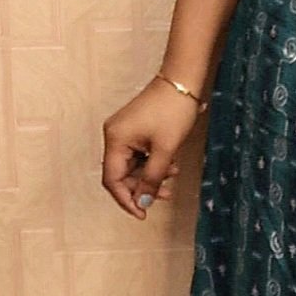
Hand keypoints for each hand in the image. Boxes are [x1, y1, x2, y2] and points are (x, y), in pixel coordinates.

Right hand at [101, 78, 198, 218]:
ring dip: (151, 175)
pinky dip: (153, 163)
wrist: (183, 81)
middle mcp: (114, 135)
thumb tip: (143, 203)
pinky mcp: (134, 128)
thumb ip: (153, 179)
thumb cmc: (173, 110)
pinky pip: (139, 154)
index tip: (142, 214)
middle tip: (164, 195)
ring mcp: (123, 131)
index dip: (126, 200)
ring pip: (133, 165)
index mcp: (115, 140)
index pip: (112, 180)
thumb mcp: (165, 150)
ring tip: (173, 176)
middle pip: (122, 174)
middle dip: (143, 187)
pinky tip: (170, 164)